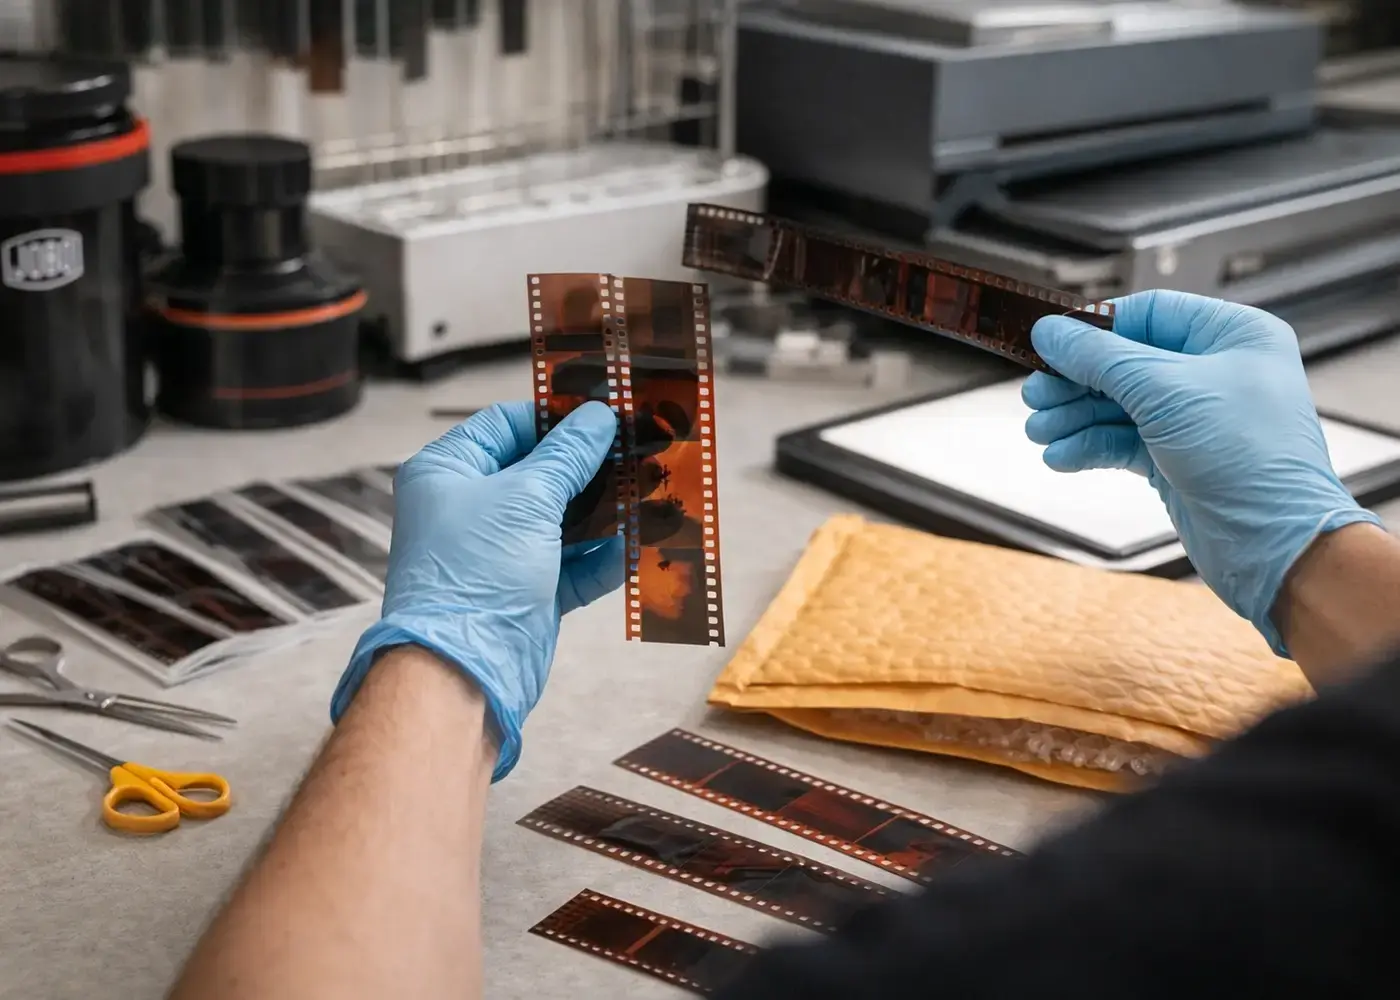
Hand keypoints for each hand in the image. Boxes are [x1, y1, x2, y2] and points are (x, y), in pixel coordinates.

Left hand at [330, 401, 622, 779]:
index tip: (607, 414)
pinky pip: (571, 564)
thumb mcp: (527, 498)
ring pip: (561, 519)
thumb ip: (568, 456)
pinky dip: (602, 556)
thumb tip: (600, 418)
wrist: (462, 671)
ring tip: (650, 493)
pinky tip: (636, 544)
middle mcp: (469, 509)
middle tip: (641, 451)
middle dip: (592, 466)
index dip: (557, 417)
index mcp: (448, 472)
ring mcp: (499, 552)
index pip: (507, 425)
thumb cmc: (476, 573)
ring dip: (605, 511)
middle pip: (541, 472)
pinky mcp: (526, 591)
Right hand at [1022, 289, 1381, 653]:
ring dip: (1073, 418)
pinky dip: (1088, 447)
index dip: (1094, 328)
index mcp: (1232, 336)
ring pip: (1117, 405)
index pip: (1148, 313)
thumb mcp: (1164, 391)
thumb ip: (1099, 358)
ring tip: (1040, 431)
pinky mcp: (1176, 460)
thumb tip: (1050, 331)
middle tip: (1035, 396)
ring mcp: (1194, 418)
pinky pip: (1121, 442)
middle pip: (1123, 362)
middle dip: (1075, 381)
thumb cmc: (1250, 458)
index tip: (1048, 342)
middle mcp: (1215, 372)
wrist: (1274, 543)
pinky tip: (1061, 455)